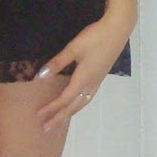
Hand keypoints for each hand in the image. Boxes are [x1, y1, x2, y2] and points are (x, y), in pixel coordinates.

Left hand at [35, 13, 132, 131]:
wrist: (118, 29)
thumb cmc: (95, 37)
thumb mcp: (73, 48)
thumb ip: (57, 62)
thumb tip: (41, 76)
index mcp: (83, 79)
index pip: (64, 99)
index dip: (51, 108)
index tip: (39, 115)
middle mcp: (91, 83)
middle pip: (74, 106)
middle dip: (59, 117)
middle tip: (47, 128)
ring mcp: (98, 80)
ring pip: (83, 102)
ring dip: (70, 112)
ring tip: (60, 119)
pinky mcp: (101, 75)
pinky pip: (88, 96)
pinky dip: (79, 104)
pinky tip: (77, 102)